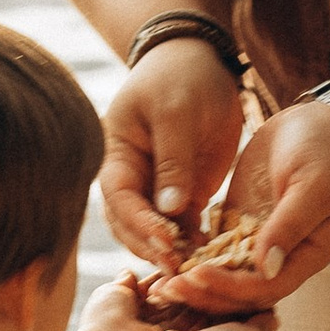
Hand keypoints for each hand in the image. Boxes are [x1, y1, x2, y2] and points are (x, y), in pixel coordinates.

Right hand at [98, 40, 246, 269]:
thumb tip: (168, 209)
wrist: (202, 60)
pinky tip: (210, 257)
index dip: (140, 224)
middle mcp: (133, 177)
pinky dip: (193, 243)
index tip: (166, 242)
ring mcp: (158, 188)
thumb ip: (173, 160)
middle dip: (152, 248)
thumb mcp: (176, 111)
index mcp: (119, 154)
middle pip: (131, 225)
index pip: (120, 198)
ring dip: (172, 252)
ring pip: (155, 232)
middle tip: (180, 268)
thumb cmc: (182, 76)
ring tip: (195, 270)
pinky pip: (183, 226)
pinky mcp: (185, 192)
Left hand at [145, 97, 329, 311]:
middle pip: (240, 292)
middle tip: (166, 287)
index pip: (266, 288)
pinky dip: (190, 255)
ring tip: (158, 281)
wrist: (323, 122)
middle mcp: (280, 258)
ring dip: (193, 282)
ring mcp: (256, 241)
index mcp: (306, 256)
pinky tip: (162, 252)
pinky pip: (212, 248)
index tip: (198, 276)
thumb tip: (265, 267)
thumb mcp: (314, 185)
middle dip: (204, 293)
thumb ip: (290, 225)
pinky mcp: (238, 223)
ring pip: (222, 275)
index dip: (232, 288)